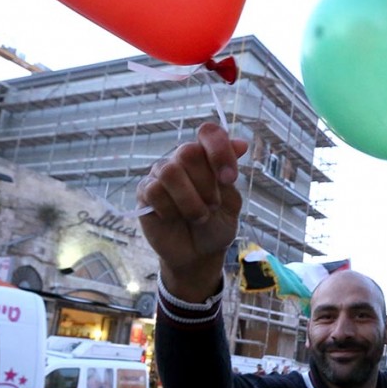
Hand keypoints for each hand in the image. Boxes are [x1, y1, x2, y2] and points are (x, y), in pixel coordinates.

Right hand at [137, 123, 248, 299]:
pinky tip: (174, 218)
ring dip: (189, 201)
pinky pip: (154, 190)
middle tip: (212, 205)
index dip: (219, 151)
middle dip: (205, 184)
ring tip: (197, 216)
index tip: (229, 179)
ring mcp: (161, 174)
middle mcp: (183, 160)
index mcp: (207, 157)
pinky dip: (170, 209)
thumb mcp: (232, 202)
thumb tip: (241, 143)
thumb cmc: (217, 225)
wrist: (199, 254)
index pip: (209, 133)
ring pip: (170, 172)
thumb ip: (230, 173)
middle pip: (188, 152)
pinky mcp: (145, 192)